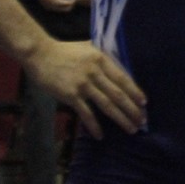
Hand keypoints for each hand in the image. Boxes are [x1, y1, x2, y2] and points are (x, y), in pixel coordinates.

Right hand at [23, 38, 145, 138]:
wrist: (40, 54)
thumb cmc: (64, 51)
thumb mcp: (88, 48)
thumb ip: (102, 57)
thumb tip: (119, 68)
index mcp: (101, 59)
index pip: (123, 78)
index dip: (134, 91)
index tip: (144, 103)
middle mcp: (95, 72)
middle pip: (118, 94)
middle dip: (132, 109)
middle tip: (142, 121)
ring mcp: (83, 84)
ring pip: (107, 105)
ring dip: (120, 119)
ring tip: (130, 129)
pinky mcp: (71, 95)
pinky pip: (86, 113)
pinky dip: (94, 126)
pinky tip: (100, 135)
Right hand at [38, 0, 79, 13]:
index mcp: (58, 2)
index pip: (69, 3)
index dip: (73, 1)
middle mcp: (55, 7)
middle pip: (66, 9)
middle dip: (70, 5)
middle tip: (73, 0)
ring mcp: (51, 8)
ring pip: (61, 10)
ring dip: (65, 6)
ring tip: (67, 0)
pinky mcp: (48, 8)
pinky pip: (56, 9)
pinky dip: (60, 7)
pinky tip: (61, 1)